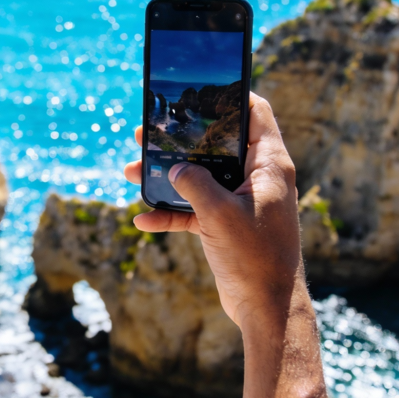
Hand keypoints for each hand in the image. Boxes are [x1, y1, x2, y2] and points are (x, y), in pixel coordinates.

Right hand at [123, 93, 301, 329]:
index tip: (199, 88)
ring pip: (200, 178)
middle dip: (180, 139)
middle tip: (147, 131)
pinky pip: (195, 211)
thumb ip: (193, 183)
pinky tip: (143, 221)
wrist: (266, 309)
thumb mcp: (218, 213)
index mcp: (268, 165)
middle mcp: (257, 179)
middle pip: (217, 145)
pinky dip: (171, 214)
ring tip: (130, 170)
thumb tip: (175, 168)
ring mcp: (241, 203)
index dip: (231, 95)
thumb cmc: (254, 257)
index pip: (255, 113)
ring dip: (166, 177)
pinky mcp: (228, 227)